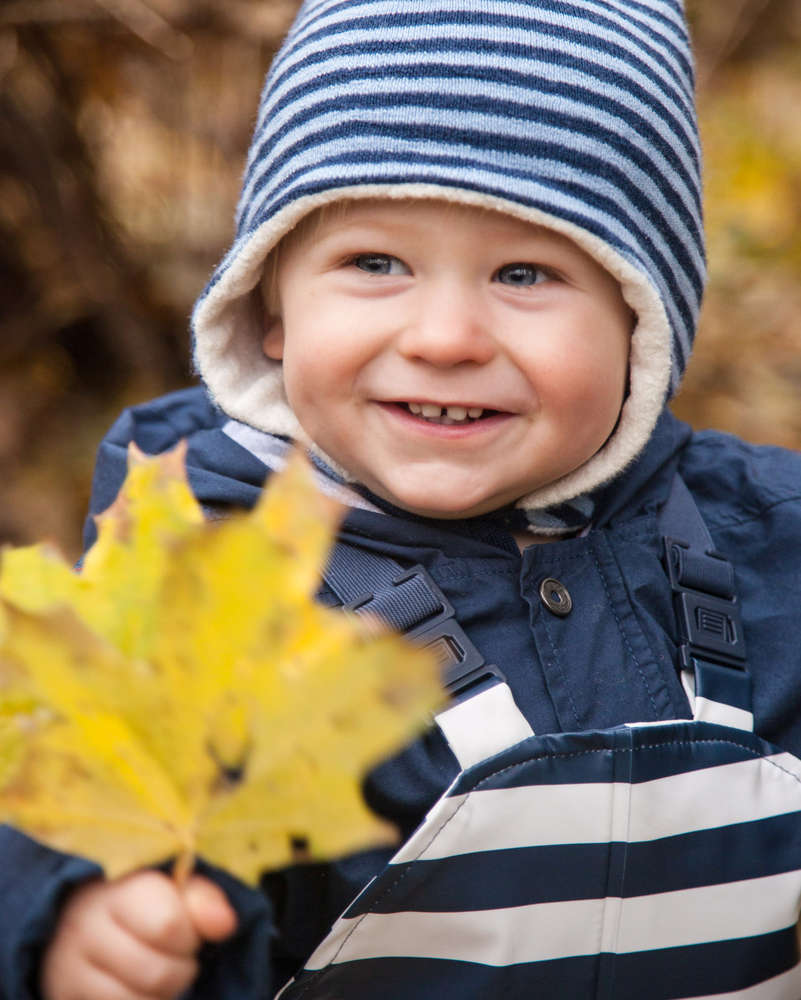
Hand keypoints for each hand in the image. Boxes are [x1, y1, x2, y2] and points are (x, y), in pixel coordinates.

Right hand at [40, 870, 236, 999]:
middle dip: (182, 970)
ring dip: (163, 996)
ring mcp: (69, 970)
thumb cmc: (140, 900)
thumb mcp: (173, 887)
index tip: (188, 930)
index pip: (168, 926)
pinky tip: (139, 990)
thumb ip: (202, 900)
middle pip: (158, 975)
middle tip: (177, 955)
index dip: (190, 936)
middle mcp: (87, 929)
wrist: (77, 916)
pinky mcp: (64, 995)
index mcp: (119, 892)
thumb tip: (226, 924)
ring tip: (159, 972)